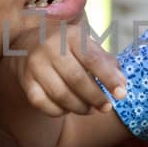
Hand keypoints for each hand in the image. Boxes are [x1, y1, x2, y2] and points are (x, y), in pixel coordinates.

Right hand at [8, 19, 127, 117]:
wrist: (29, 43)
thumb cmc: (67, 47)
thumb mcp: (88, 46)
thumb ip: (107, 64)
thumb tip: (122, 85)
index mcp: (71, 35)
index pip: (93, 59)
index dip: (109, 79)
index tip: (121, 95)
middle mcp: (50, 47)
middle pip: (76, 79)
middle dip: (95, 98)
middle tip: (106, 108)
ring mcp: (35, 64)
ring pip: (61, 94)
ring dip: (79, 107)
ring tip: (89, 109)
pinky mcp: (25, 80)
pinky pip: (43, 104)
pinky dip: (59, 111)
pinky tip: (68, 108)